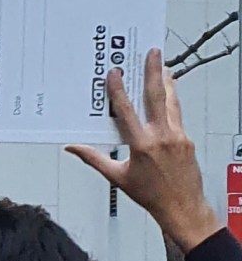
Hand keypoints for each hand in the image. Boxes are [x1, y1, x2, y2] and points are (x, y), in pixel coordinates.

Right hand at [66, 49, 220, 247]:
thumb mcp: (117, 177)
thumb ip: (94, 159)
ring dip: (167, 83)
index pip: (127, 111)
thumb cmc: (150, 195)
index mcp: (142, 144)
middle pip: (157, 97)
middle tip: (152, 53)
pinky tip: (170, 93)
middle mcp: (162, 136)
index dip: (120, 90)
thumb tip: (72, 148)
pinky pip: (178, 115)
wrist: (183, 207)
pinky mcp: (187, 140)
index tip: (116, 72)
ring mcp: (178, 136)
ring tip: (163, 66)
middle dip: (153, 72)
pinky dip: (173, 101)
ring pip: (172, 102)